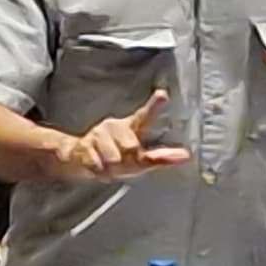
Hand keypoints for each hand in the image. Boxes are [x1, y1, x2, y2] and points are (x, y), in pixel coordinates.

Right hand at [52, 89, 190, 183]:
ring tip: (108, 165)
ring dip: (112, 168)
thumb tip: (186, 156)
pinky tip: (97, 165)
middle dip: (127, 161)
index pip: (145, 116)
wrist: (78, 158)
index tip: (163, 95)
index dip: (154, 106)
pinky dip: (100, 171)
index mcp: (132, 127)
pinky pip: (97, 163)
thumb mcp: (139, 160)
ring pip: (113, 158)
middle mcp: (115, 126)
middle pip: (130, 146)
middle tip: (122, 163)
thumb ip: (160, 158)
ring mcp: (98, 133)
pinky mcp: (84, 144)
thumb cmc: (116, 158)